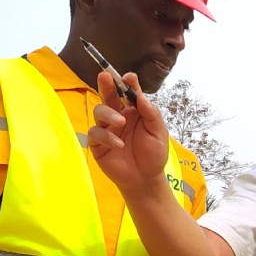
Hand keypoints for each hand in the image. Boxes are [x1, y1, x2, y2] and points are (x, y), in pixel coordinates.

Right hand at [87, 70, 171, 194]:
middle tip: (105, 76)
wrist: (146, 179)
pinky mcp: (98, 144)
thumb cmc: (153, 154)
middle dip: (106, 85)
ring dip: (108, 114)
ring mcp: (107, 129)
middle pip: (109, 96)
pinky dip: (106, 137)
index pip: (128, 93)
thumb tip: (140, 96)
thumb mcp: (159, 132)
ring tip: (120, 122)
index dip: (127, 83)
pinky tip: (119, 145)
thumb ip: (151, 113)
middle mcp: (118, 116)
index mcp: (134, 111)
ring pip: (99, 111)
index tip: (128, 77)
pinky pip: (96, 133)